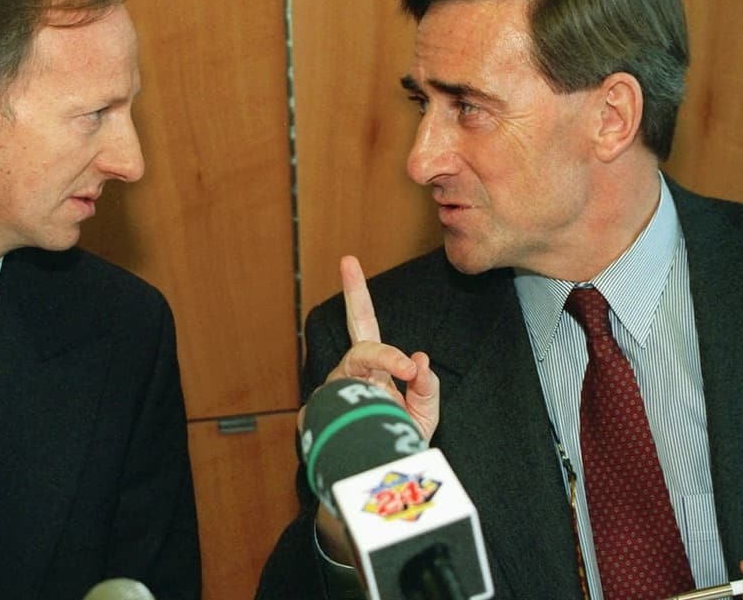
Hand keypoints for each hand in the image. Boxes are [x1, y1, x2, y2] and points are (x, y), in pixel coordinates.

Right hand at [323, 255, 438, 441]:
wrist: (371, 480)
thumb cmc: (395, 442)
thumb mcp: (422, 416)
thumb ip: (426, 388)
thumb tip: (418, 358)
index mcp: (374, 366)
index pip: (367, 323)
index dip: (361, 294)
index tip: (408, 360)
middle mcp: (350, 370)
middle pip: (356, 327)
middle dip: (353, 291)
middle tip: (348, 261)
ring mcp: (333, 389)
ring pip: (354, 366)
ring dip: (380, 376)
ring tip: (396, 394)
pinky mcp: (316, 413)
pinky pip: (340, 405)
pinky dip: (357, 416)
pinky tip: (360, 430)